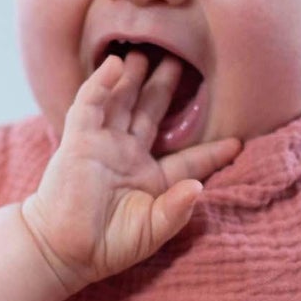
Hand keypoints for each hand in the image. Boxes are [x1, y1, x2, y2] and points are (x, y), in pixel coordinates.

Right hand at [21, 51, 240, 293]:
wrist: (62, 250)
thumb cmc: (107, 246)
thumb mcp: (151, 232)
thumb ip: (176, 211)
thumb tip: (198, 188)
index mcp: (152, 178)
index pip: (187, 157)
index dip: (212, 150)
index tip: (238, 142)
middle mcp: (128, 155)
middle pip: (152, 112)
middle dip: (166, 85)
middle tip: (181, 57)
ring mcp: (103, 145)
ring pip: (123, 100)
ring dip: (134, 75)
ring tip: (148, 50)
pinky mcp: (78, 140)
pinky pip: (90, 104)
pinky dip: (101, 83)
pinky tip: (116, 65)